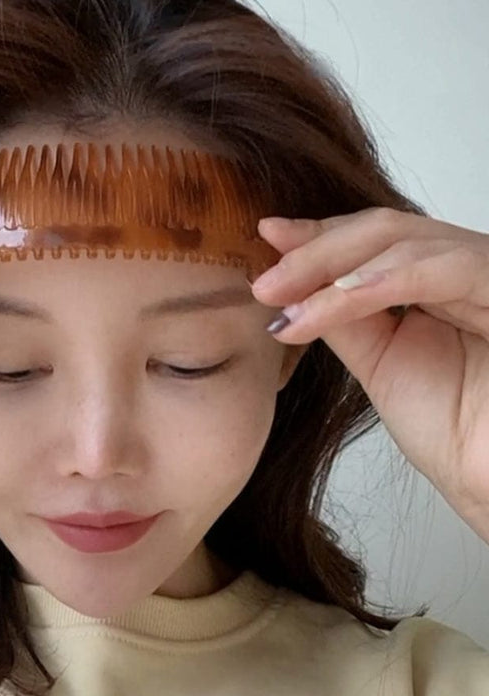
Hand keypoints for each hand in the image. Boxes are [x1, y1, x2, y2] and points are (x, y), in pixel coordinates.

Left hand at [250, 207, 488, 540]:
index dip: (319, 237)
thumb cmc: (454, 432)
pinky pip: (440, 269)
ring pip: (405, 241)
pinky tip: (328, 305)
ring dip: (332, 268)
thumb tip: (293, 287)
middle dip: (316, 252)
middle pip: (386, 229)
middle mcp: (467, 267)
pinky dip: (377, 283)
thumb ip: (345, 319)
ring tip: (281, 298)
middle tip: (263, 281)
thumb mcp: (380, 363)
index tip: (266, 238)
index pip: (375, 239)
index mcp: (439, 282)